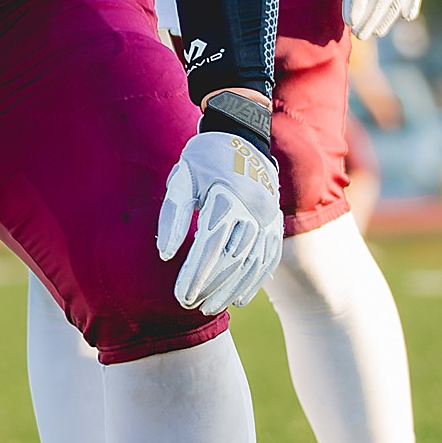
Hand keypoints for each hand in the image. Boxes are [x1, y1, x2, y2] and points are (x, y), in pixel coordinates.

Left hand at [155, 129, 282, 314]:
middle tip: (189, 305)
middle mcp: (254, 210)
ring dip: (231, 289)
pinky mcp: (275, 223)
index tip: (180, 295)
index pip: (210, 245)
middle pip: (232, 259)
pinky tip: (239, 298)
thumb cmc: (204, 158)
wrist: (243, 135)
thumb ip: (174, 215)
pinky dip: (255, 280)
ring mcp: (269, 218)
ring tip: (210, 307)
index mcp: (228, 197)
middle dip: (211, 286)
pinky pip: (268, 258)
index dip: (195, 274)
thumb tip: (166, 255)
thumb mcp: (183, 178)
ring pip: (252, 263)